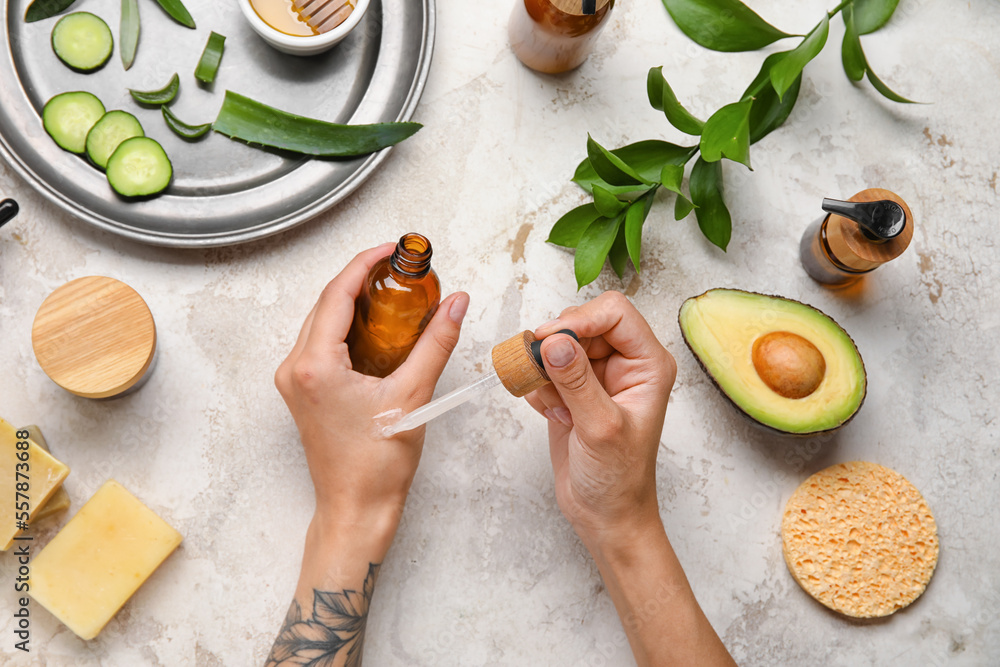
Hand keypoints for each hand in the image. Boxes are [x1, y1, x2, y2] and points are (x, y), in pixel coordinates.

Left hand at [274, 243, 469, 538]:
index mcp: (314, 365)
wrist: (356, 509)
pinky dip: (347, 326)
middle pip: (326, 303)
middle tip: (399, 269)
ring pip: (322, 322)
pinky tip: (377, 326)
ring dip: (354, 302)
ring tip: (392, 292)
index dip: (366, 265)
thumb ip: (435, 344)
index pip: (337, 295)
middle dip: (362, 280)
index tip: (392, 252)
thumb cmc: (375, 466)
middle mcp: (295, 368)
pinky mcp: (303, 391)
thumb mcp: (413, 396)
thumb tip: (454, 304)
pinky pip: (321, 343)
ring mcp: (295, 381)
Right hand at [525, 292, 676, 550]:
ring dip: (544, 367)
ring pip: (559, 343)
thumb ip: (577, 382)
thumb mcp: (600, 428)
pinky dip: (538, 386)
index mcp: (648, 364)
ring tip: (552, 403)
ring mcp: (598, 375)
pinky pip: (546, 368)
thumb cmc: (619, 478)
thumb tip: (555, 342)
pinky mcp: (573, 389)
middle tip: (540, 372)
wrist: (605, 514)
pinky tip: (551, 415)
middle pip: (583, 323)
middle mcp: (625, 363)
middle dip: (556, 345)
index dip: (580, 320)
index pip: (615, 313)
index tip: (550, 340)